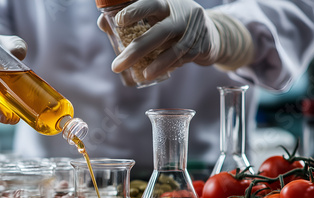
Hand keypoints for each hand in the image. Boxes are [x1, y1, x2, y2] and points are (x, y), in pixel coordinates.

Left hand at [98, 0, 252, 79]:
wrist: (210, 32)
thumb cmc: (172, 23)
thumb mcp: (156, 16)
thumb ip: (131, 19)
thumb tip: (103, 24)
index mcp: (168, 3)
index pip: (151, 3)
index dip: (135, 10)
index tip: (119, 21)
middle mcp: (183, 13)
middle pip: (160, 31)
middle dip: (137, 49)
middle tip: (116, 66)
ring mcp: (195, 30)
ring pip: (176, 49)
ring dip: (158, 64)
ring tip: (142, 76)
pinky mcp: (202, 46)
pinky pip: (184, 59)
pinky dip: (169, 67)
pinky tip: (155, 74)